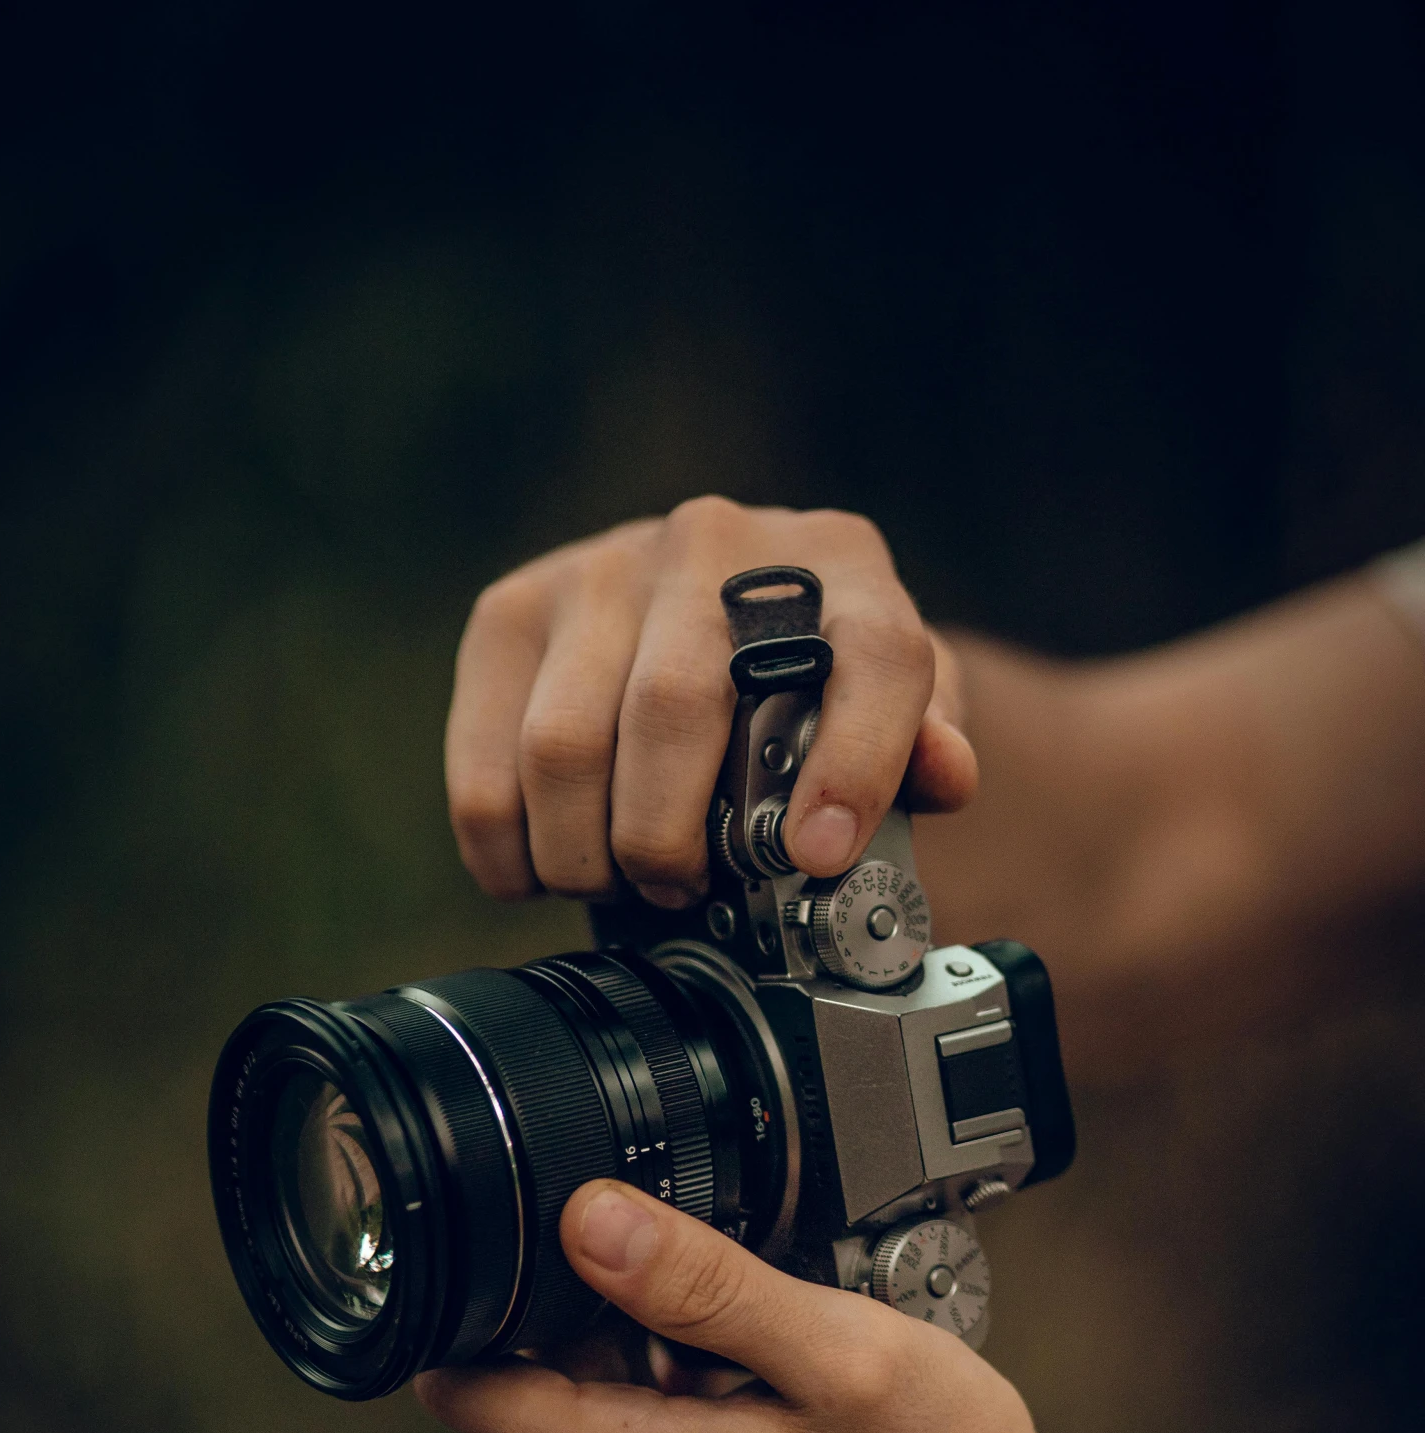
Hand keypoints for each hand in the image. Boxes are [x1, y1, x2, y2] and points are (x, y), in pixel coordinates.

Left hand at [415, 1180, 1099, 1432]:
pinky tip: (788, 1428)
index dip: (490, 1302)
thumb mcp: (836, 1353)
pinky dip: (698, 1427)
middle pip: (537, 1390)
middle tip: (740, 1328)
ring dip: (665, 1378)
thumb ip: (701, 1284)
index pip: (462, 1386)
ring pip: (598, 1424)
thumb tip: (584, 1219)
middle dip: (613, 1332)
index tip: (564, 1254)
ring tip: (779, 1384)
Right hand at [445, 497, 977, 908]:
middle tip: (680, 891)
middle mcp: (716, 542)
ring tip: (616, 882)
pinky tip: (541, 868)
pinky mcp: (513, 608)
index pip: (869, 657)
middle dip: (669, 840)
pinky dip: (507, 845)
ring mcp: (603, 567)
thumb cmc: (813, 678)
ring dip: (584, 853)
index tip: (819, 856)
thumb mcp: (894, 709)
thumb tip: (944, 773)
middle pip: (672, 711)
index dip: (852, 766)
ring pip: (562, 745)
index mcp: (842, 564)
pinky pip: (487, 757)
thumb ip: (925, 747)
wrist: (719, 607)